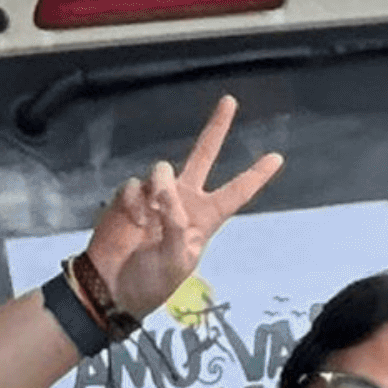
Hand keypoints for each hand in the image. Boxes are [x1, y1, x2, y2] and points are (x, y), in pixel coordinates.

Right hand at [82, 96, 283, 323]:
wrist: (111, 286)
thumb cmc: (150, 282)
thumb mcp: (176, 262)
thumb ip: (176, 225)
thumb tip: (166, 193)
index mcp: (204, 220)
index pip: (236, 192)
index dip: (255, 175)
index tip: (277, 157)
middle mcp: (183, 201)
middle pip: (203, 155)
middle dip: (216, 128)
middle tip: (230, 101)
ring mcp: (156, 196)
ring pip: (163, 170)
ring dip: (159, 188)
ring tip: (149, 216)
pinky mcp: (131, 196)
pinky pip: (136, 183)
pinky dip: (134, 201)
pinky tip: (130, 221)